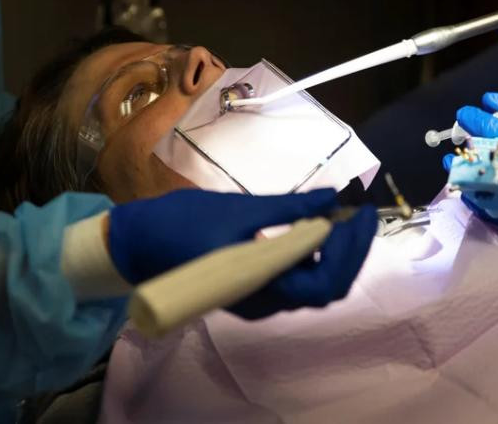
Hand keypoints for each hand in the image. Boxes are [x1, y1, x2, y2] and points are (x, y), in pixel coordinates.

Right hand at [108, 188, 376, 318]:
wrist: (136, 242)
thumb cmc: (183, 224)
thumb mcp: (240, 210)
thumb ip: (288, 206)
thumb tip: (331, 196)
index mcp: (261, 286)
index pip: (325, 282)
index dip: (352, 250)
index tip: (360, 212)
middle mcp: (264, 301)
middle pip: (326, 287)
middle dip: (351, 250)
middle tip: (359, 213)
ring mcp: (258, 297)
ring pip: (313, 284)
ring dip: (336, 252)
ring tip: (343, 215)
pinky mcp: (251, 286)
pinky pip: (295, 276)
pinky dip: (314, 252)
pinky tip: (315, 225)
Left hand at [443, 93, 497, 230]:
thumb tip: (492, 102)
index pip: (492, 131)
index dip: (473, 121)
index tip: (465, 115)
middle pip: (486, 165)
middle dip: (465, 156)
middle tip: (455, 150)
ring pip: (493, 194)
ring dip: (471, 183)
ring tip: (459, 175)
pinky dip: (492, 211)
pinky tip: (481, 200)